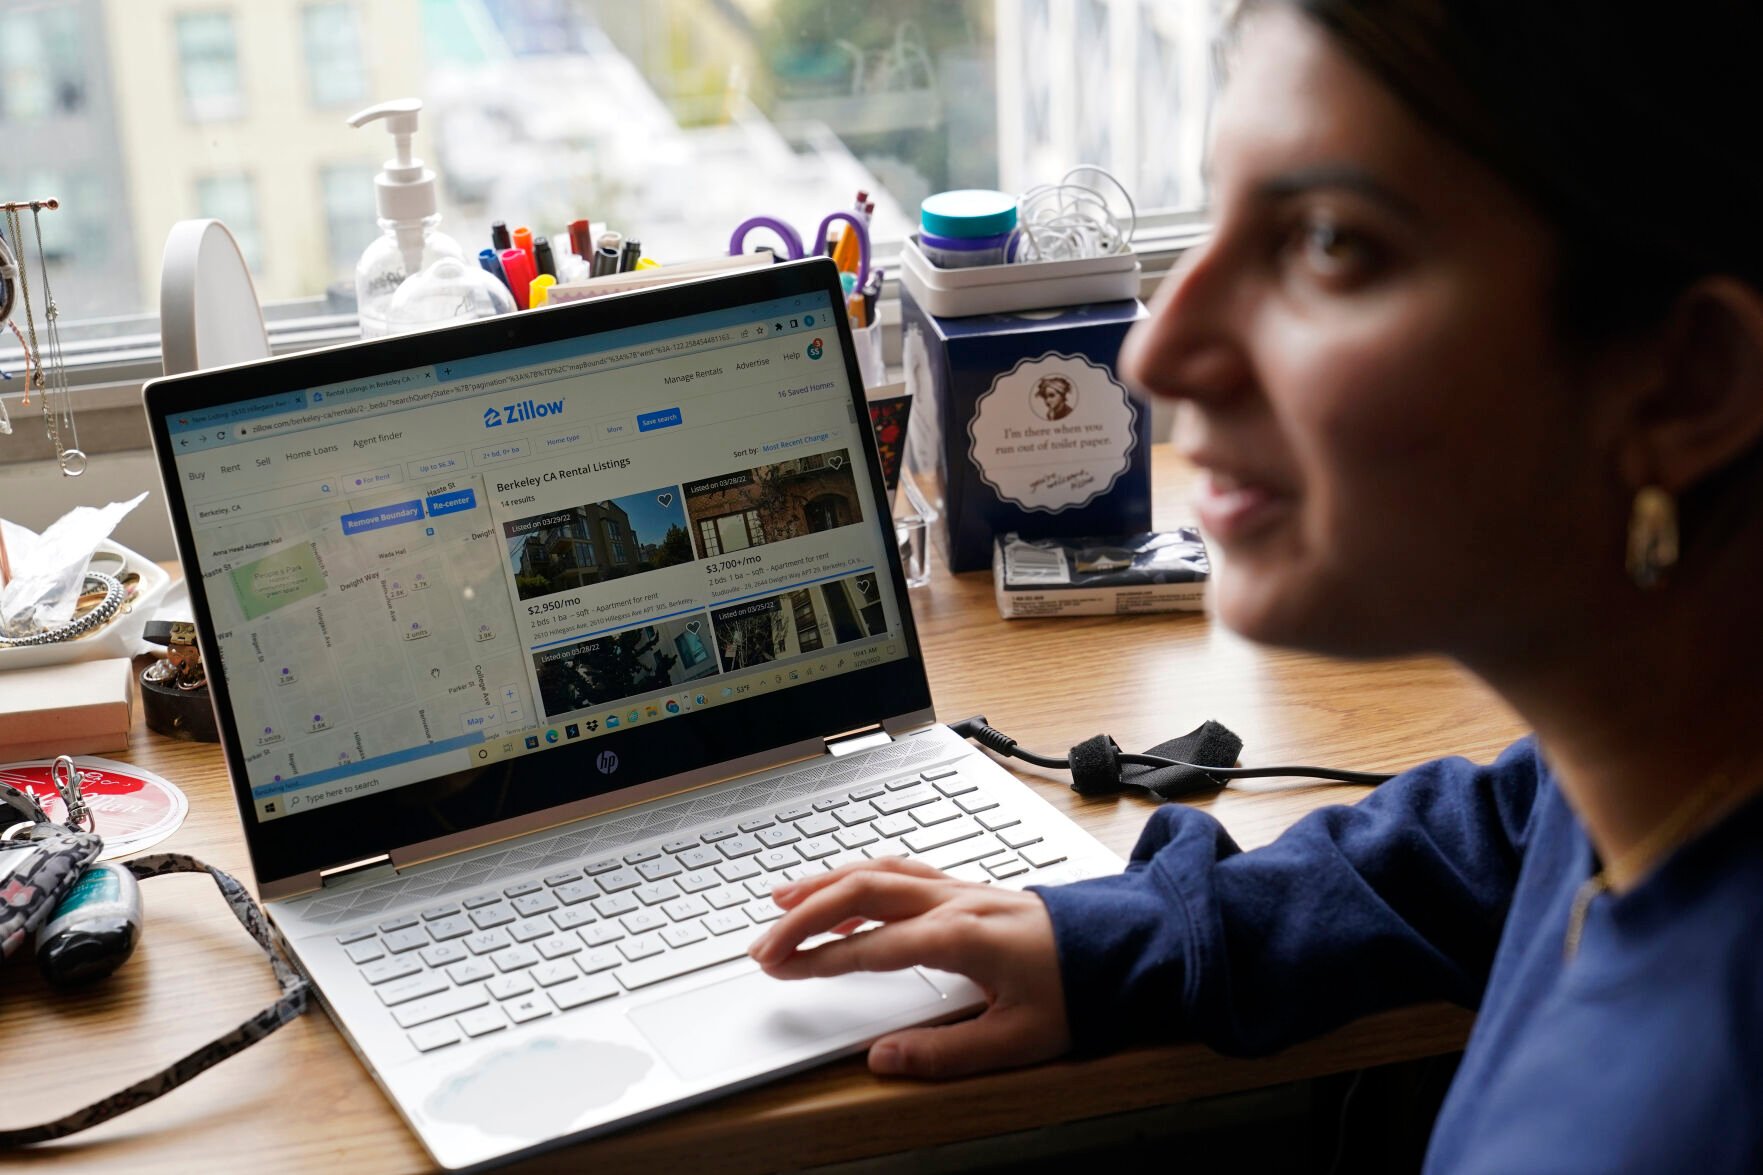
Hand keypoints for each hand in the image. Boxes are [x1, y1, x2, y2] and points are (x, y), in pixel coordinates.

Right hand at [747, 857, 1070, 1078]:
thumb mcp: (1017, 1041)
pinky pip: (902, 869)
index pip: (871, 946)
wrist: (1127, 947)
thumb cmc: (1078, 991)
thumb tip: (882, 1059)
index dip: (820, 960)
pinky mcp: (969, 887)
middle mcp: (955, 901)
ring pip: (879, 872)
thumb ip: (944, 1053)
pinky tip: (845, 886)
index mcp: (961, 937)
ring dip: (825, 884)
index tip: (782, 973)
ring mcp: (961, 887)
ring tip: (781, 898)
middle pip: (862, 892)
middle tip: (763, 945)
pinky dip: (861, 875)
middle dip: (804, 916)